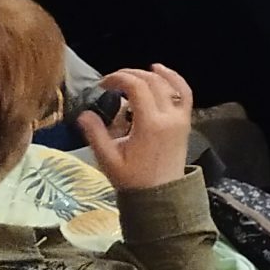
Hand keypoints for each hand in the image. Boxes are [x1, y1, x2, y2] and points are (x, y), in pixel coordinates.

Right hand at [79, 64, 194, 191]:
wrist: (161, 196)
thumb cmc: (133, 179)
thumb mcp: (109, 159)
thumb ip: (96, 135)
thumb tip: (83, 114)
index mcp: (150, 124)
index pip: (136, 87)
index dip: (118, 79)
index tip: (103, 84)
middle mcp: (169, 117)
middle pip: (152, 82)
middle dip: (130, 75)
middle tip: (113, 80)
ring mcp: (181, 119)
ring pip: (170, 85)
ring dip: (151, 74)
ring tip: (134, 72)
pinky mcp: (186, 122)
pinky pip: (185, 94)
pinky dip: (175, 80)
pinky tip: (162, 74)